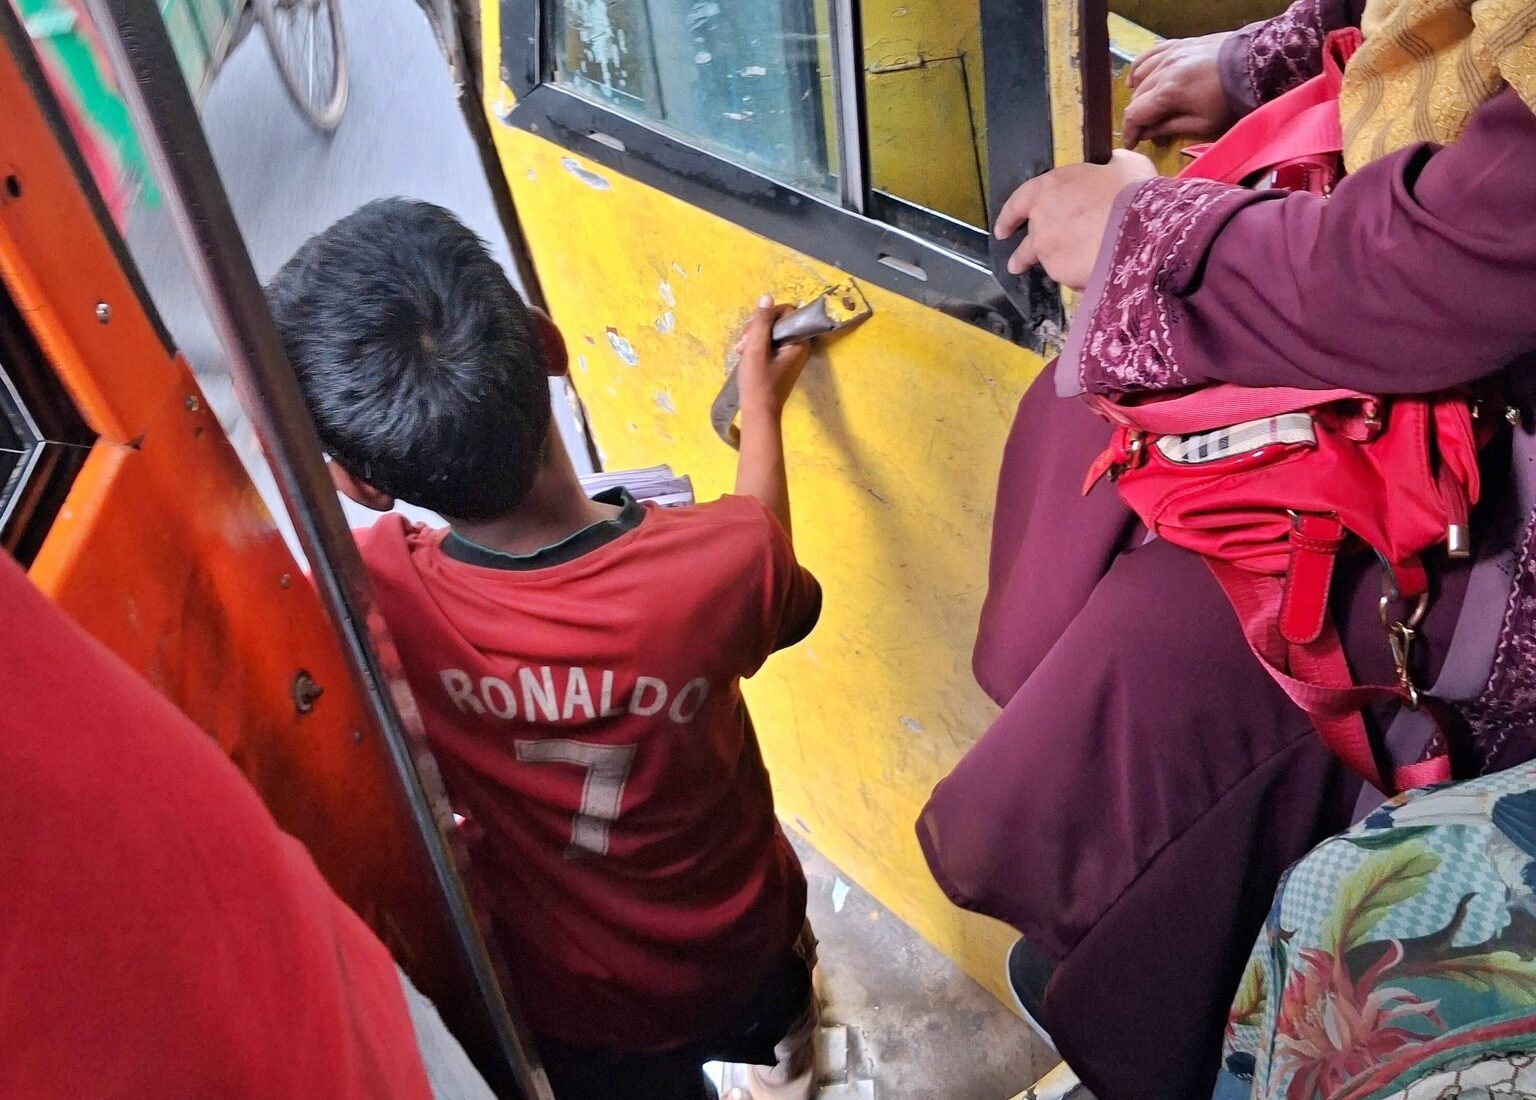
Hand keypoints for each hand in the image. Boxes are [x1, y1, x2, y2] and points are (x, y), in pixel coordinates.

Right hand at [735, 295, 809, 417]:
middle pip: (778, 322)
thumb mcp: (756, 349)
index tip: (753, 330)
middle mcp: (799, 347)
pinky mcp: (781, 363)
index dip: (768, 316)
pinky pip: (770, 345)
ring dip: (753, 338)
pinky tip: (744, 356)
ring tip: (741, 351)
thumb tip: (767, 297)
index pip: (788, 312)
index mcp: (799, 342)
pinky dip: (756, 347)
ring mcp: (791, 356)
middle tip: (743, 344)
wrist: (759, 413)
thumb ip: (761, 322)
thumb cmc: (758, 382)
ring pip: (771, 333)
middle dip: (757, 328)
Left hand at [994, 150, 1156, 290]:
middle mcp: (1041, 221)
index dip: (1008, 217)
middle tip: (1018, 264)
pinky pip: (1068, 277)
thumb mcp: (1122, 165)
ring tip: (1068, 271)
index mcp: (1048, 188)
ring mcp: (1048, 251)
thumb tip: (1109, 167)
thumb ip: (1106, 167)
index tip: (1002, 230)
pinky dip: (1078, 276)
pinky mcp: (1061, 274)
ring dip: (1054, 266)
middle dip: (1021, 255)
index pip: (1017, 202)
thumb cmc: (1132, 191)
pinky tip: (1095, 273)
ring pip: (1046, 262)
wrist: (1142, 229)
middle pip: (1027, 241)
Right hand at [1122, 32, 1238, 146]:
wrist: (1254, 64)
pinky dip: (1140, 68)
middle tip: (1150, 132)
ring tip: (1146, 108)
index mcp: (1168, 92)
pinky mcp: (1178, 44)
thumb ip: (1171, 128)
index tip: (1132, 144)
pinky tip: (1137, 79)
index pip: (1135, 114)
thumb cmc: (1230, 99)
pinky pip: (1149, 54)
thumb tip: (1148, 134)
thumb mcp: (1203, 124)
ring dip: (1139, 95)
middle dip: (1139, 117)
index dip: (1130, 132)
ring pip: (1140, 76)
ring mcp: (1169, 54)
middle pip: (1137, 97)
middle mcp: (1162, 71)